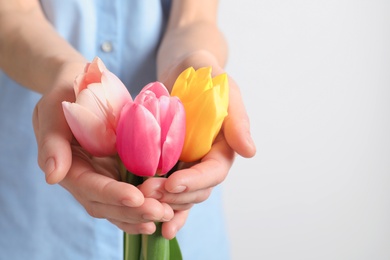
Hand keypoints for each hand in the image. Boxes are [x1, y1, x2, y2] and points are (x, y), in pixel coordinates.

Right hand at [32, 64, 172, 234]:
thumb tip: (52, 177)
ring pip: (120, 207)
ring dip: (142, 214)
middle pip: (106, 205)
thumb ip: (52, 142)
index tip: (136, 198)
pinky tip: (167, 211)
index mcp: (69, 168)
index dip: (112, 195)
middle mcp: (86, 180)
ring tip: (167, 214)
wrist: (84, 85)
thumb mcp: (53, 111)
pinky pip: (131, 197)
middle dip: (133, 211)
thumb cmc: (67, 93)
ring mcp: (103, 178)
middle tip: (161, 212)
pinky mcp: (119, 173)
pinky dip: (145, 207)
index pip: (90, 188)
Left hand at [140, 51, 255, 238]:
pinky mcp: (167, 163)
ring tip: (142, 202)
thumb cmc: (208, 76)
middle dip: (175, 196)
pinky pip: (166, 188)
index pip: (214, 172)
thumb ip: (237, 119)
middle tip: (149, 194)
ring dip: (164, 202)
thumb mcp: (226, 90)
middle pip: (197, 190)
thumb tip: (250, 151)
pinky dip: (160, 204)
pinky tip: (150, 220)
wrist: (183, 69)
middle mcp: (205, 161)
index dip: (196, 181)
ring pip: (181, 195)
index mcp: (223, 148)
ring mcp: (186, 165)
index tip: (173, 183)